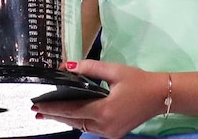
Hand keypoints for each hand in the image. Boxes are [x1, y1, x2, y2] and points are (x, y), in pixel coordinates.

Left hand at [31, 60, 166, 138]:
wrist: (160, 96)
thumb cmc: (139, 81)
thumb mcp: (114, 71)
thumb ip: (90, 68)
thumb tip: (67, 66)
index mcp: (104, 111)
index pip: (71, 110)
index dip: (52, 107)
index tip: (36, 105)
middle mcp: (105, 126)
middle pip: (73, 121)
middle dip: (54, 115)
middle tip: (36, 111)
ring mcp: (110, 133)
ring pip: (81, 126)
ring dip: (66, 119)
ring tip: (49, 113)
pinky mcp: (114, 134)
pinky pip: (90, 128)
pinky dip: (78, 121)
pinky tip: (71, 115)